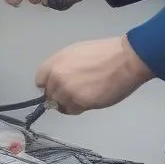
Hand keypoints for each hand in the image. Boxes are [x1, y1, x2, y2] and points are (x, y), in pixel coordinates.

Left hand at [36, 36, 152, 113]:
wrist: (125, 60)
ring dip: (70, 103)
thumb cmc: (104, 53)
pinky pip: (73, 110)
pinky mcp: (80, 102)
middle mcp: (56, 77)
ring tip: (85, 96)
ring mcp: (67, 91)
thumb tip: (57, 79)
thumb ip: (62, 66)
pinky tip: (90, 100)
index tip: (57, 88)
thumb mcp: (76, 53)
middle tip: (75, 94)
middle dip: (59, 96)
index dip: (49, 86)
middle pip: (49, 95)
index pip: (40, 81)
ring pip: (60, 105)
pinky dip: (79, 108)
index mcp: (54, 63)